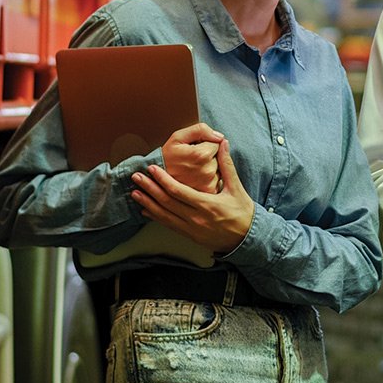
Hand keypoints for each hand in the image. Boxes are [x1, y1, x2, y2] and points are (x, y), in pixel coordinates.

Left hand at [131, 140, 254, 253]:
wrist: (247, 238)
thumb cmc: (242, 212)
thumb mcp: (236, 187)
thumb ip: (226, 165)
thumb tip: (223, 143)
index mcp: (207, 204)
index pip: (178, 191)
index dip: (162, 179)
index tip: (152, 169)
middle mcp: (196, 218)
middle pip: (166, 202)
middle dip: (149, 189)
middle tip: (136, 178)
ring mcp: (191, 229)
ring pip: (164, 215)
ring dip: (148, 203)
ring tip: (135, 193)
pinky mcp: (189, 235)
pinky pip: (169, 225)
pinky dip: (155, 217)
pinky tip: (146, 210)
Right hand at [160, 123, 225, 193]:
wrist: (156, 180)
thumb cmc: (167, 157)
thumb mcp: (178, 137)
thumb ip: (201, 130)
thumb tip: (220, 136)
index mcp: (202, 155)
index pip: (217, 143)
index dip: (206, 144)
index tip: (194, 149)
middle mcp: (208, 171)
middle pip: (219, 157)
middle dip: (209, 156)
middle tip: (192, 161)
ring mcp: (209, 183)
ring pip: (219, 169)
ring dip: (210, 167)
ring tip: (193, 170)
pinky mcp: (209, 192)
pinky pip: (217, 179)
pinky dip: (209, 178)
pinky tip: (196, 178)